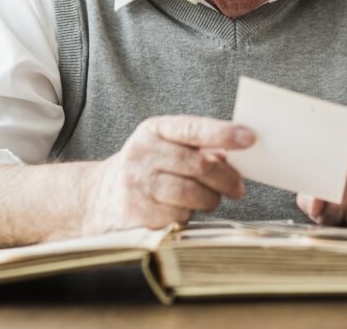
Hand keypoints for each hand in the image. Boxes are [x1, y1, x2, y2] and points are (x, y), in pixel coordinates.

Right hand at [83, 115, 254, 233]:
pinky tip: (183, 209)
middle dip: (226, 178)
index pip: (193, 128)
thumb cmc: (144, 168)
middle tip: (238, 187)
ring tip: (211, 199)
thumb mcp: (164, 147)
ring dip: (210, 199)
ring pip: (192, 194)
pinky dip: (189, 215)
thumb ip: (197, 148)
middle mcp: (143, 154)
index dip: (223, 132)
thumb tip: (232, 155)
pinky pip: (178, 216)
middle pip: (198, 165)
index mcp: (153, 130)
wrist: (96, 197)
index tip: (250, 138)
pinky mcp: (136, 213)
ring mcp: (137, 184)